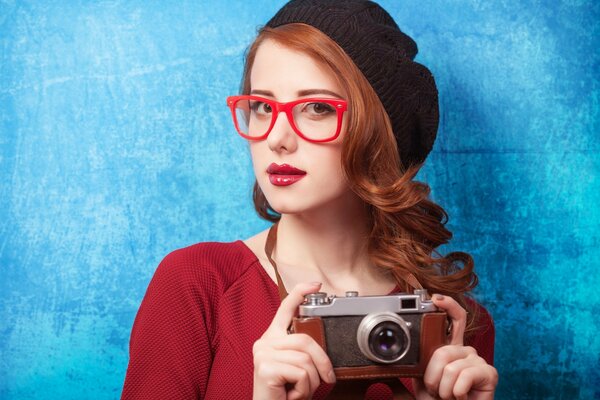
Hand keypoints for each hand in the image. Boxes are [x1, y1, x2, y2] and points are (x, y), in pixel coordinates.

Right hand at [253, 282, 335, 399]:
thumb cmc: (284, 393)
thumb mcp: (297, 368)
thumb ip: (304, 353)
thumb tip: (322, 349)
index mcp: (272, 338)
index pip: (285, 309)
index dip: (300, 293)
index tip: (315, 284)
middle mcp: (264, 342)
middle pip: (306, 340)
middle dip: (323, 363)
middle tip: (326, 379)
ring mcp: (262, 353)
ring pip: (306, 360)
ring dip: (312, 382)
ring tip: (300, 391)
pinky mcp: (265, 367)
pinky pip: (301, 373)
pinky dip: (304, 390)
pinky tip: (292, 395)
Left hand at [413, 295, 497, 399]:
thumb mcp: (421, 380)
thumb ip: (416, 363)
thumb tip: (392, 359)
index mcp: (450, 348)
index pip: (453, 318)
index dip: (447, 304)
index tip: (435, 298)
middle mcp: (465, 350)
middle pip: (442, 350)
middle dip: (432, 377)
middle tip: (436, 390)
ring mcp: (478, 360)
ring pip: (450, 367)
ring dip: (443, 389)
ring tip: (449, 395)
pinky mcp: (489, 373)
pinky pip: (463, 376)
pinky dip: (456, 393)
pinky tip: (460, 397)